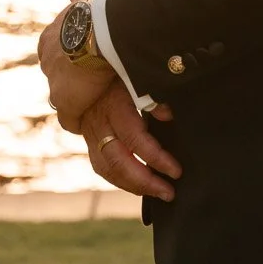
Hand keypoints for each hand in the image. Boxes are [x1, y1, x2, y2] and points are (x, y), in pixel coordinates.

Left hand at [36, 0, 109, 135]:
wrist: (99, 32)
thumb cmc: (95, 13)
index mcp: (49, 37)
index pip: (53, 49)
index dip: (67, 54)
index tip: (78, 56)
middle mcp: (47, 59)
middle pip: (56, 73)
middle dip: (69, 76)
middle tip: (87, 79)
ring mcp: (54, 82)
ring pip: (62, 94)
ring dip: (74, 98)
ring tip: (90, 102)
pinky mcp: (64, 101)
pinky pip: (69, 117)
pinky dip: (78, 119)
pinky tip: (86, 124)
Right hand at [81, 79, 181, 201]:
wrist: (86, 69)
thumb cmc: (121, 74)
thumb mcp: (137, 79)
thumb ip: (154, 97)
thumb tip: (169, 114)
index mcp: (114, 106)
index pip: (135, 139)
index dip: (156, 158)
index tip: (176, 170)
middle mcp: (99, 124)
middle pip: (119, 162)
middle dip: (145, 182)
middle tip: (169, 192)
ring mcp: (90, 134)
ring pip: (107, 169)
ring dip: (132, 186)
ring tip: (157, 193)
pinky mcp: (89, 141)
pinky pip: (101, 167)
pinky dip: (119, 180)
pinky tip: (137, 187)